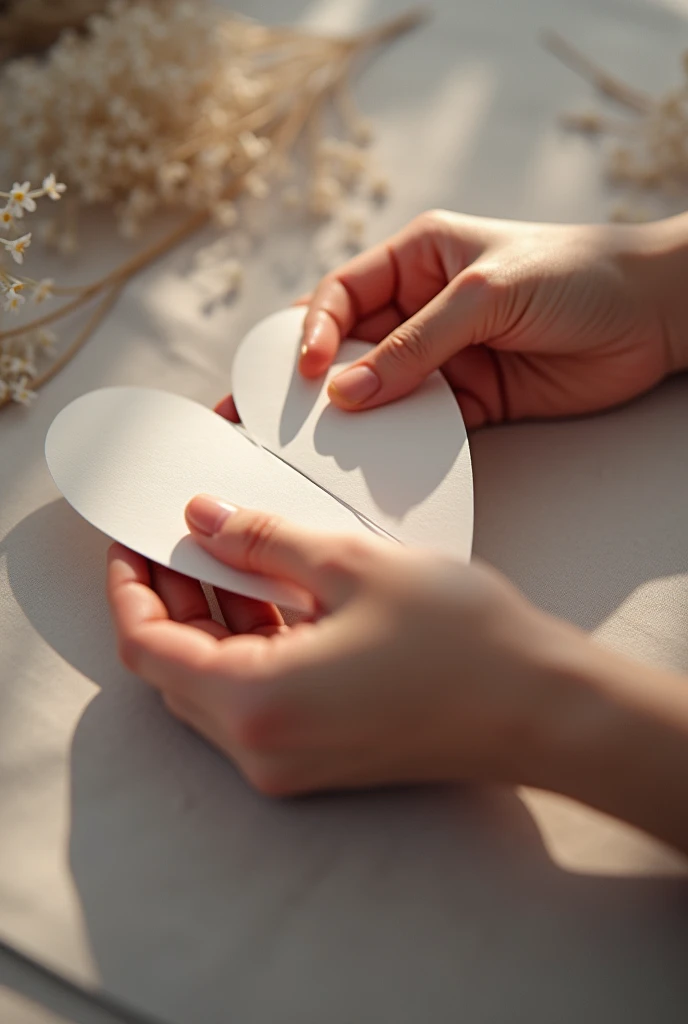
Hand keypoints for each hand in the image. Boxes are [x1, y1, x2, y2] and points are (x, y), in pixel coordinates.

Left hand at [107, 494, 567, 795]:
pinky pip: (256, 695)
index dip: (129, 582)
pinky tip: (272, 590)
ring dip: (210, 616)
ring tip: (227, 550)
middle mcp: (260, 748)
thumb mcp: (353, 567)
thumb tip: (201, 518)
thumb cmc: (462, 642)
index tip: (134, 535)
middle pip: (173, 665)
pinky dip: (250, 643)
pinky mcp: (320, 754)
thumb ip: (263, 540)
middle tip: (180, 532)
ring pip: (213, 679)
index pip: (146, 642)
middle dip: (169, 594)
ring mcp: (290, 760)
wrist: (542, 709)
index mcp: (255, 702)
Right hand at [219, 211, 687, 427]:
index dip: (314, 332)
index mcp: (417, 259)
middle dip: (306, 381)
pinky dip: (397, 445)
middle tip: (261, 415)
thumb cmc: (575, 273)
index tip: (304, 373)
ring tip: (309, 451)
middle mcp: (422, 308)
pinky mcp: (471, 401)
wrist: (652, 315)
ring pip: (378, 391)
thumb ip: (417, 345)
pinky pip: (420, 425)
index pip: (343, 294)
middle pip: (348, 347)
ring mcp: (444, 358)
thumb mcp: (486, 293)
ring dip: (349, 420)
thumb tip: (349, 392)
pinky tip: (375, 462)